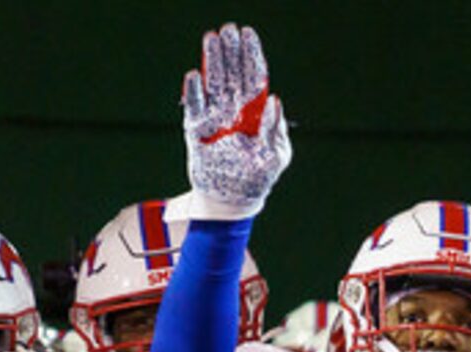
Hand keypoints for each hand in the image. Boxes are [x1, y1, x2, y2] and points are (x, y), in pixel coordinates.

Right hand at [180, 23, 290, 219]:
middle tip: (228, 30)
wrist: (233, 202)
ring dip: (211, 61)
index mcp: (255, 112)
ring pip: (212, 83)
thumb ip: (276, 129)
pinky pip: (193, 107)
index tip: (248, 35)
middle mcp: (234, 110)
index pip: (254, 77)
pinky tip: (194, 76)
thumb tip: (274, 100)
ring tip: (210, 39)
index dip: (251, 55)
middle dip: (230, 51)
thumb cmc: (259, 179)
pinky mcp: (196, 131)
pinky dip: (193, 93)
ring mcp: (215, 118)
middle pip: (232, 74)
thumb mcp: (277, 156)